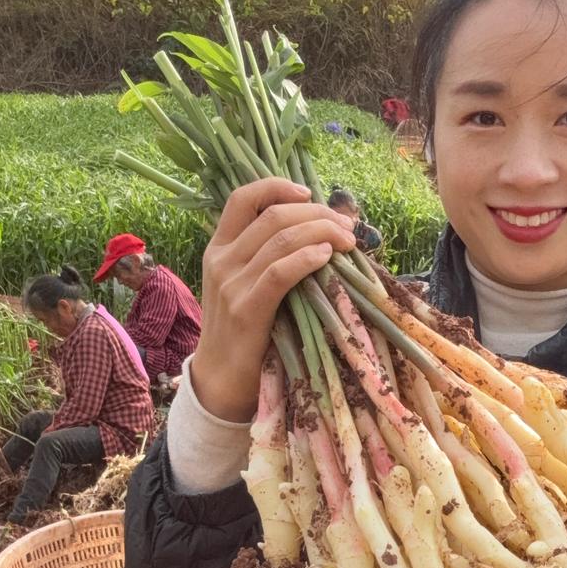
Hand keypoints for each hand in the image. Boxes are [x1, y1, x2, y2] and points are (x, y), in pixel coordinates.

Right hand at [191, 179, 357, 421]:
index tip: (309, 194)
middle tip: (347, 226)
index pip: (243, 198)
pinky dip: (307, 259)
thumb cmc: (244, 332)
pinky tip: (327, 257)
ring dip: (322, 233)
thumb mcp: (246, 286)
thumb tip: (317, 233)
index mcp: (219, 247)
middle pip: (274, 216)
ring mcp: (231, 284)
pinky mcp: (246, 311)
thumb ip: (268, 259)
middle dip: (317, 214)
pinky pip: (279, 273)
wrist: (220, 381)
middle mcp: (221, 260)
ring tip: (348, 241)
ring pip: (280, 239)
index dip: (277, 187)